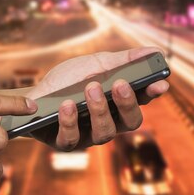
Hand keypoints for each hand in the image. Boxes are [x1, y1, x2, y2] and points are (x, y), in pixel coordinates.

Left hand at [27, 47, 168, 149]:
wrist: (33, 94)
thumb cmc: (68, 80)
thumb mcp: (95, 64)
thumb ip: (124, 60)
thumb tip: (155, 51)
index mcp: (118, 103)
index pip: (142, 100)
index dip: (153, 93)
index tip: (160, 83)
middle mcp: (108, 122)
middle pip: (130, 122)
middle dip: (127, 103)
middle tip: (119, 84)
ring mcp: (87, 135)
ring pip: (104, 133)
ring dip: (100, 109)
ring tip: (90, 88)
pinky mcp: (64, 143)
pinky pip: (71, 139)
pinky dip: (70, 121)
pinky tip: (68, 105)